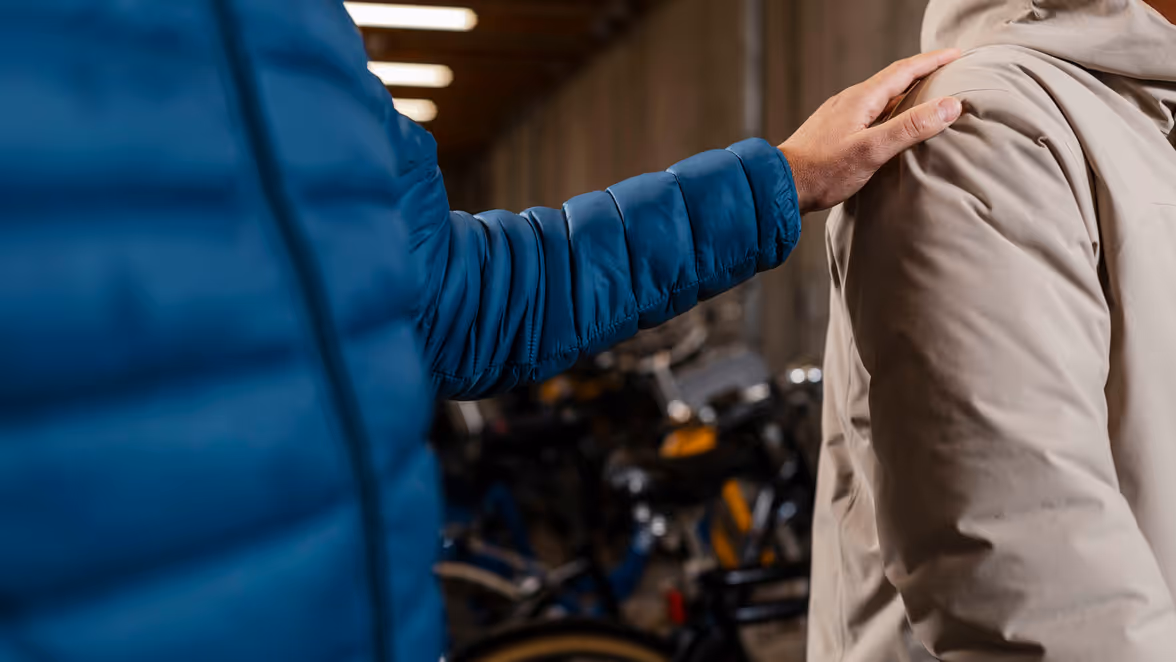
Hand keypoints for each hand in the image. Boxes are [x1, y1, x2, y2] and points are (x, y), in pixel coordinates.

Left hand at [778, 49, 963, 213]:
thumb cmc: (823, 172)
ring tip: (924, 93)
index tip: (956, 55)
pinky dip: (887, 109)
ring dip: (904, 91)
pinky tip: (889, 123)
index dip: (932, 62)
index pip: (904, 71)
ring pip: (879, 96)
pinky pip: (868, 111)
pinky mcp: (832, 131)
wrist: (780, 185)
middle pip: (892, 80)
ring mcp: (838, 115)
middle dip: (921, 72)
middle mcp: (849, 101)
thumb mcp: (872, 150)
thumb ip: (910, 128)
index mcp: (861, 99)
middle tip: (946, 68)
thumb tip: (950, 106)